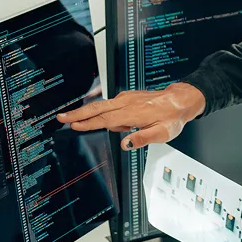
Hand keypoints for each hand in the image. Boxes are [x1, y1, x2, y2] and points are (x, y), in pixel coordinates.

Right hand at [56, 83, 205, 149]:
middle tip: (61, 117)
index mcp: (134, 113)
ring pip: (102, 105)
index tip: (74, 125)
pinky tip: (110, 121)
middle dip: (78, 113)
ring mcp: (127, 98)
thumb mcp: (162, 133)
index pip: (106, 119)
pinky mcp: (128, 97)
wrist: (180, 100)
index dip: (89, 123)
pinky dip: (102, 111)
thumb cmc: (172, 117)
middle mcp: (128, 102)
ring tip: (73, 118)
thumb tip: (125, 144)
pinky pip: (110, 105)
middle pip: (97, 108)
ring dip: (87, 112)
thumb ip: (142, 139)